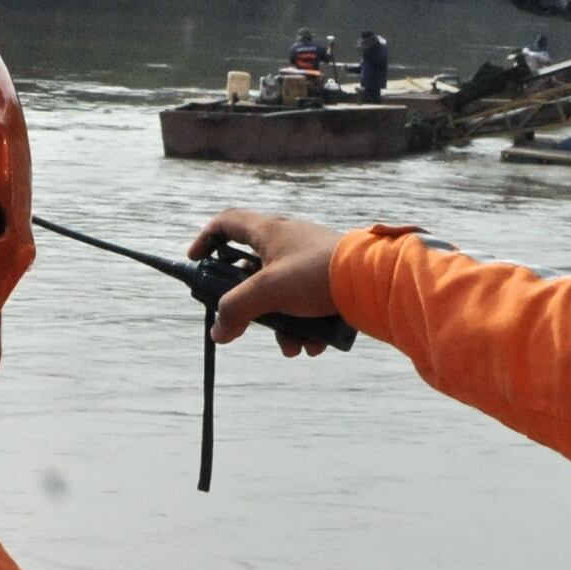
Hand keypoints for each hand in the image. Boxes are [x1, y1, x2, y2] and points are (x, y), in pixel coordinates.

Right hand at [190, 212, 346, 352]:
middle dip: (248, 305)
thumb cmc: (316, 275)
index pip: (226, 223)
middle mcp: (287, 244)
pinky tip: (312, 344)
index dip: (205, 239)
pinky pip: (305, 308)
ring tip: (291, 346)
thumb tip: (218, 332)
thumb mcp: (267, 291)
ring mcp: (308, 264)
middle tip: (243, 321)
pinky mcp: (327, 283)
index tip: (196, 262)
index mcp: (269, 232)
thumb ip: (235, 309)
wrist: (374, 283)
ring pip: (280, 297)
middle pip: (250, 272)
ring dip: (281, 327)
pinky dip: (305, 328)